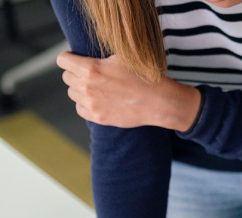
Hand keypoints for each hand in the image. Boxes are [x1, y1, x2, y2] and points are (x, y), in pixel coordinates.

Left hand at [56, 52, 200, 130]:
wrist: (159, 102)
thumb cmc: (143, 77)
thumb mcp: (121, 57)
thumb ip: (98, 56)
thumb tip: (86, 55)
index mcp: (90, 68)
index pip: (62, 60)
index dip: (69, 58)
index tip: (76, 60)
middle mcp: (87, 86)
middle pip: (66, 77)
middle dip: (76, 74)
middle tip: (92, 75)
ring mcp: (91, 104)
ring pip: (72, 93)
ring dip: (81, 89)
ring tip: (98, 88)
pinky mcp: (98, 117)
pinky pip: (80, 108)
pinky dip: (86, 104)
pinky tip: (99, 100)